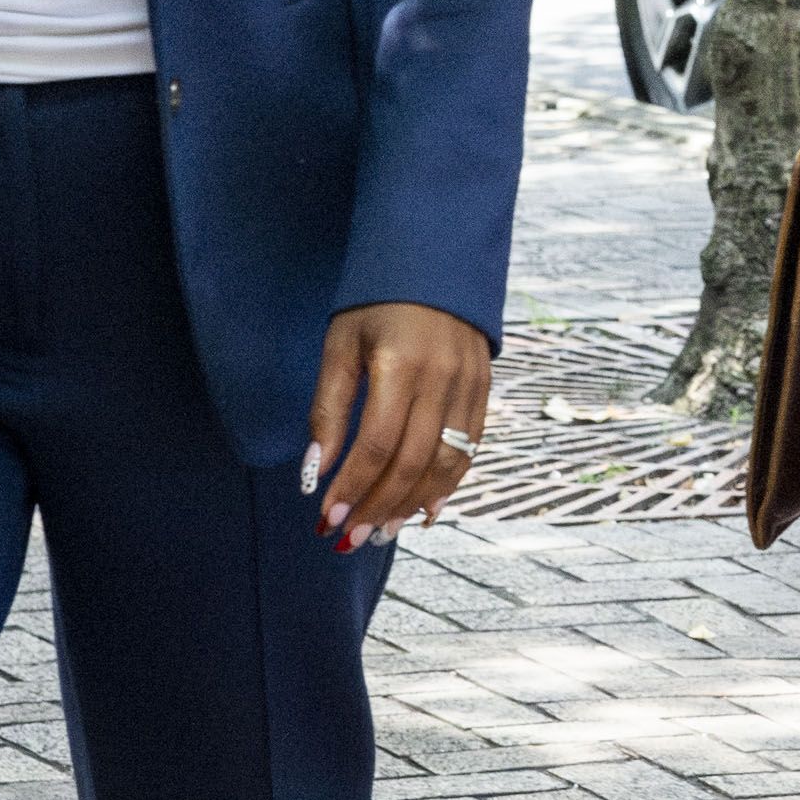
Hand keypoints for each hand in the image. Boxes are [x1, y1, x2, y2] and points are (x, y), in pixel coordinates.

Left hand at [305, 302, 492, 548]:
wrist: (436, 261)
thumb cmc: (377, 302)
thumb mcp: (341, 344)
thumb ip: (329, 408)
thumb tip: (314, 469)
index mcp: (402, 365)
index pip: (377, 444)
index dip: (352, 487)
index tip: (326, 517)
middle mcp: (443, 379)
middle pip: (412, 462)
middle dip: (378, 507)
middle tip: (349, 538)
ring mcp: (470, 386)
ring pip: (445, 464)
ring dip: (412, 505)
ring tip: (383, 532)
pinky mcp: (484, 390)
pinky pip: (470, 449)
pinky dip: (448, 485)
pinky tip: (424, 511)